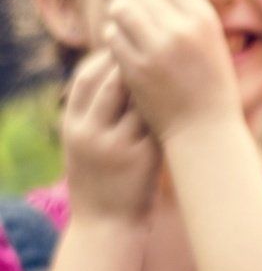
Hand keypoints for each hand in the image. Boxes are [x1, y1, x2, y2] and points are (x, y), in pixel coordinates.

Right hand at [62, 50, 159, 222]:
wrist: (106, 224)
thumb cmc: (99, 180)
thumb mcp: (83, 145)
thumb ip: (93, 114)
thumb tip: (114, 76)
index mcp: (72, 125)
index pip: (84, 78)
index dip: (104, 59)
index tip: (126, 47)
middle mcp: (90, 132)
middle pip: (109, 84)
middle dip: (131, 64)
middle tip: (155, 49)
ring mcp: (116, 145)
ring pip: (136, 101)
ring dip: (153, 83)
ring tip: (170, 69)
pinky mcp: (143, 157)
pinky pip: (156, 122)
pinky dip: (167, 107)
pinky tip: (181, 97)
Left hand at [98, 0, 240, 139]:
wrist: (205, 130)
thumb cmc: (211, 89)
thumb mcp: (213, 46)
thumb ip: (189, 18)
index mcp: (205, 21)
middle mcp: (182, 29)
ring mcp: (157, 48)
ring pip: (121, 10)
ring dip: (115, 10)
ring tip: (114, 12)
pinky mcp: (135, 66)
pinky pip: (112, 37)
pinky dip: (111, 36)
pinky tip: (116, 39)